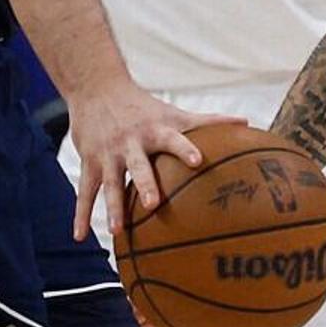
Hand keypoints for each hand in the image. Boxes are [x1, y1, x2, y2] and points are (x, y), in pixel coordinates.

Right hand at [69, 80, 210, 243]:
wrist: (96, 89)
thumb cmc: (144, 107)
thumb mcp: (174, 113)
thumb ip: (208, 121)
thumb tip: (246, 123)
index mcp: (154, 130)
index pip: (173, 139)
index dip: (184, 149)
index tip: (197, 161)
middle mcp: (130, 143)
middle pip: (138, 166)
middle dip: (144, 184)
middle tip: (153, 204)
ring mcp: (108, 155)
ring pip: (109, 184)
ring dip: (112, 208)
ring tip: (118, 232)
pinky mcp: (90, 164)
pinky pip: (85, 193)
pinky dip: (81, 215)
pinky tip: (79, 237)